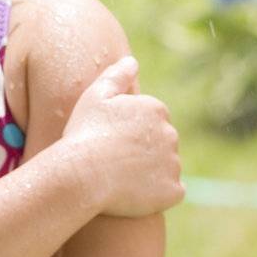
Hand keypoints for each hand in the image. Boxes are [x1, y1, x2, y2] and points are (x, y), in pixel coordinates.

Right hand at [63, 57, 183, 218]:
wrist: (83, 173)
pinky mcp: (173, 191)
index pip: (152, 121)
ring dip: (152, 173)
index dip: (132, 133)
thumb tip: (133, 62)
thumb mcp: (95, 96)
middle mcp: (171, 134)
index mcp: (156, 109)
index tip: (113, 141)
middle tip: (117, 161)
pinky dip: (159, 194)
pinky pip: (171, 192)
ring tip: (123, 179)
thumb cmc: (84, 133)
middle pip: (162, 143)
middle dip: (146, 151)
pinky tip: (137, 194)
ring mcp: (173, 163)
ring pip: (167, 167)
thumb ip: (116, 76)